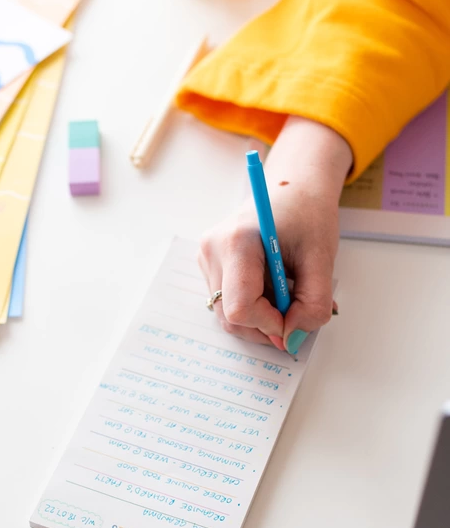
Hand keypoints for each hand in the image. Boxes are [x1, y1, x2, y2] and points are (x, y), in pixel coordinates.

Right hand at [199, 117, 351, 353]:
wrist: (293, 188)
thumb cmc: (308, 214)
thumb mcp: (321, 259)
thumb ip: (313, 303)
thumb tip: (293, 339)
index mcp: (236, 242)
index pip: (240, 308)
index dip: (270, 324)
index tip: (295, 320)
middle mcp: (212, 251)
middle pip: (230, 317)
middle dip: (266, 325)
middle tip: (296, 311)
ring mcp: (206, 259)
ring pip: (227, 315)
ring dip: (261, 317)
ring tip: (285, 294)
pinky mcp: (208, 266)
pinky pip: (227, 303)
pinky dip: (253, 307)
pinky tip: (271, 288)